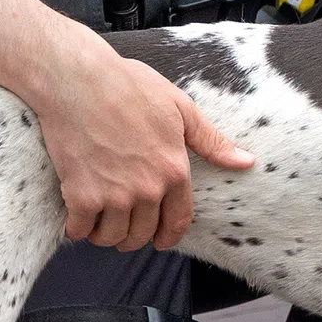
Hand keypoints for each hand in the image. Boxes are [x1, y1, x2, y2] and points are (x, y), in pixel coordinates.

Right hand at [29, 36, 256, 249]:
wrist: (78, 79)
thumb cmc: (128, 86)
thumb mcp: (180, 108)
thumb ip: (211, 141)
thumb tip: (246, 162)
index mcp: (174, 170)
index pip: (178, 222)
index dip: (168, 237)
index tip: (159, 241)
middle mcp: (148, 189)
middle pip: (142, 235)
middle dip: (133, 237)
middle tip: (122, 226)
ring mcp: (114, 195)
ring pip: (111, 237)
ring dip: (104, 235)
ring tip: (98, 222)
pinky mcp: (82, 196)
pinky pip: (79, 230)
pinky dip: (76, 228)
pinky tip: (75, 218)